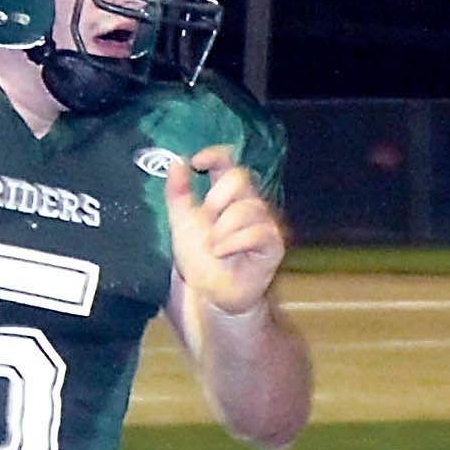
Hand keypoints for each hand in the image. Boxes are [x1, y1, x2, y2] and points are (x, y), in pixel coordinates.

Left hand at [166, 147, 283, 317]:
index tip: (196, 163)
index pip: (228, 161)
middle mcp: (248, 203)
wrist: (211, 295)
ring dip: (222, 229)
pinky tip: (223, 252)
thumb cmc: (200, 260)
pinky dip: (234, 242)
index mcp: (226, 195)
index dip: (215, 155)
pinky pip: (258, 232)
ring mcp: (264, 222)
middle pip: (240, 177)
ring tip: (213, 247)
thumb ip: (178, 194)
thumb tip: (176, 162)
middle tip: (206, 221)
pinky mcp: (273, 244)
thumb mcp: (180, 224)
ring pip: (247, 208)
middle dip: (216, 199)